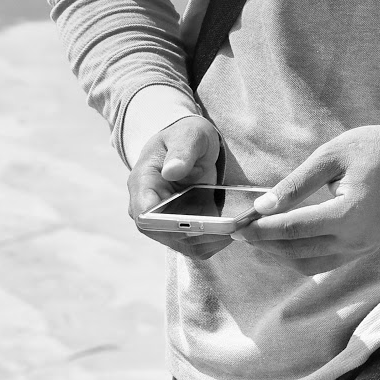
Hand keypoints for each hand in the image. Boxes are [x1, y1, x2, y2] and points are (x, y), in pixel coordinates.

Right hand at [127, 114, 227, 261]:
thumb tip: (172, 171)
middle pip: (167, 236)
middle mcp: (147, 210)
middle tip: (229, 225)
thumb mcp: (188, 134)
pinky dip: (217, 239)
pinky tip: (235, 226)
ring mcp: (163, 223)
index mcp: (142, 184)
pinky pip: (198, 245)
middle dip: (200, 233)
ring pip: (186, 245)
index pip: (144, 216)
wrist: (188, 147)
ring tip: (238, 225)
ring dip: (212, 238)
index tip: (198, 221)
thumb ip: (181, 150)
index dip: (167, 224)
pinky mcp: (180, 231)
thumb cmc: (185, 137)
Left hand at [235, 124, 379, 274]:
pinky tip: (284, 243)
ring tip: (258, 239)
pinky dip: (300, 257)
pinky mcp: (363, 249)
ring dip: (280, 255)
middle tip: (241, 233)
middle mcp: (356, 239)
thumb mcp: (332, 155)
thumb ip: (297, 183)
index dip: (262, 229)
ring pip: (309, 263)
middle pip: (297, 251)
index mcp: (349, 213)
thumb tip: (263, 205)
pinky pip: (324, 263)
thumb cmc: (373, 148)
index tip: (238, 225)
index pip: (294, 228)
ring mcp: (361, 248)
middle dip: (265, 244)